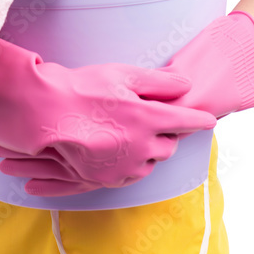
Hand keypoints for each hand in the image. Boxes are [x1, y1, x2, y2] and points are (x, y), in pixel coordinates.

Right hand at [0, 37, 215, 188]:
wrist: (44, 113)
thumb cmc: (83, 88)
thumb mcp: (124, 74)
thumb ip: (160, 81)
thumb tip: (186, 84)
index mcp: (150, 120)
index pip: (186, 121)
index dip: (200, 119)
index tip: (209, 119)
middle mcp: (142, 148)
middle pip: (169, 146)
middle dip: (168, 134)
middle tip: (159, 121)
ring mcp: (123, 167)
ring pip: (149, 163)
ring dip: (148, 151)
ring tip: (134, 135)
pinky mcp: (105, 179)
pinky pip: (128, 175)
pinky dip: (130, 164)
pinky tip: (121, 152)